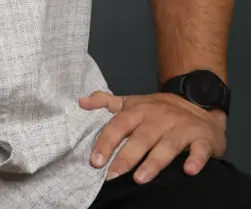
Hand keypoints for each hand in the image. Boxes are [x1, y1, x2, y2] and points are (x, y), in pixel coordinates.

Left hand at [79, 90, 226, 183]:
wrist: (197, 102)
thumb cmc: (158, 109)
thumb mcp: (132, 102)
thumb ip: (106, 103)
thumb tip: (81, 102)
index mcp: (139, 110)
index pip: (119, 124)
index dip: (106, 142)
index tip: (95, 160)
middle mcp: (158, 118)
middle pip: (141, 138)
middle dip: (126, 157)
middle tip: (112, 175)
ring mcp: (181, 127)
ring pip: (167, 145)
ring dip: (154, 162)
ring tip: (140, 179)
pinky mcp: (201, 138)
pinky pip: (199, 150)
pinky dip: (195, 160)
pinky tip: (188, 171)